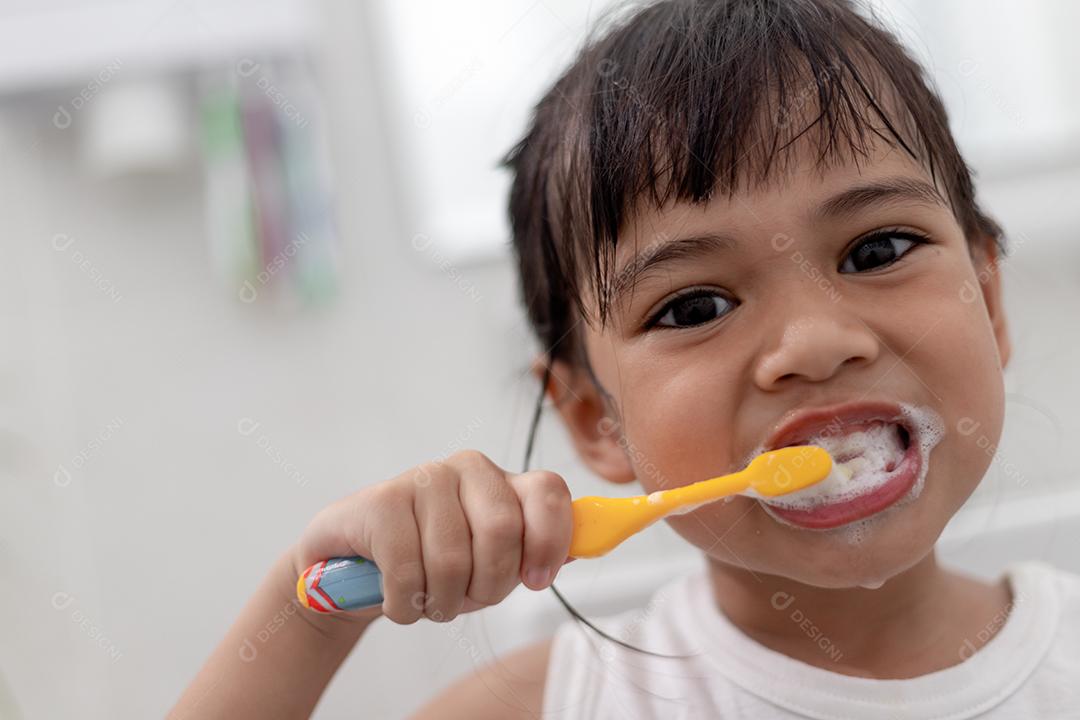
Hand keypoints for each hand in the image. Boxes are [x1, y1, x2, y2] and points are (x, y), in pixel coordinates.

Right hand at [291, 450, 573, 623]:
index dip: (549, 541)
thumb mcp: (490, 564)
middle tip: (465, 598)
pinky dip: (404, 604)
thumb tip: (585, 546)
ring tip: (426, 598)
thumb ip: (534, 552)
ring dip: (440, 603)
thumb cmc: (432, 564)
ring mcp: (423, 479)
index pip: (548, 492)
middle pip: (501, 532)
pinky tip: (395, 597)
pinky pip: (407, 572)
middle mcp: (468, 468)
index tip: (534, 581)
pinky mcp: (382, 500)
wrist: (353, 569)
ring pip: (452, 561)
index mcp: (504, 482)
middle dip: (486, 586)